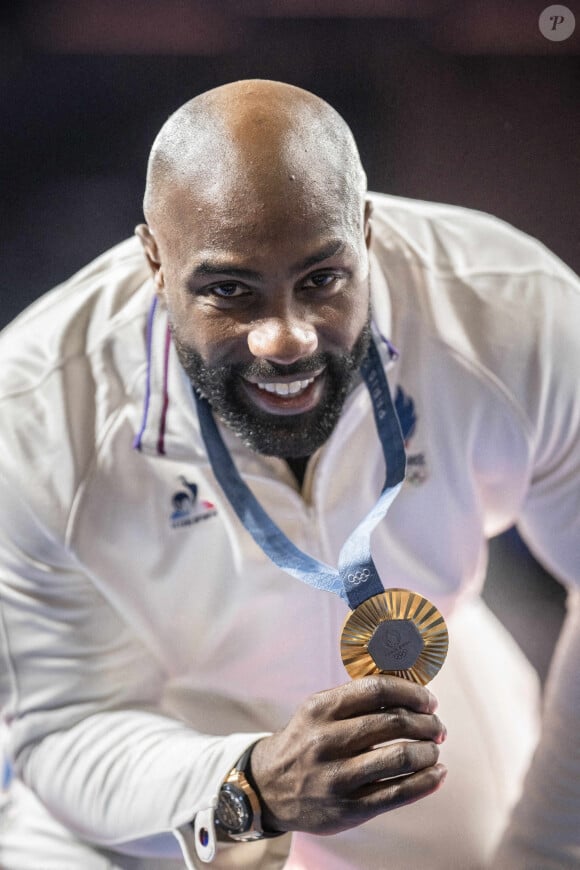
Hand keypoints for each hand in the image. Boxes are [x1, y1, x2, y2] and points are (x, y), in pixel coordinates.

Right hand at [250, 675, 446, 835]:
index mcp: (321, 709)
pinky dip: (426, 782)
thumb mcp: (317, 710)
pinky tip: (436, 773)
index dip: (412, 693)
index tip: (429, 700)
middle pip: (394, 723)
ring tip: (434, 749)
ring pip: (400, 758)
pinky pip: (398, 793)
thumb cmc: (306, 741)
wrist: (268, 788)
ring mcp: (338, 777)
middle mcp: (327, 741)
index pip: (377, 690)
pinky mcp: (348, 809)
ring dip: (428, 751)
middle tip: (437, 726)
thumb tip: (409, 688)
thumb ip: (355, 698)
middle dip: (427, 723)